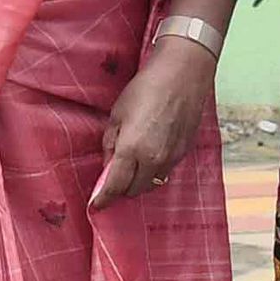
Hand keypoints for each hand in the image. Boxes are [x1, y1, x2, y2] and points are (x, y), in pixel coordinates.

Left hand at [91, 41, 213, 204]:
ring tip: (133, 163)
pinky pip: (165, 172)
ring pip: (151, 184)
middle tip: (113, 177)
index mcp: (131, 149)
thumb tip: (108, 167)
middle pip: (133, 191)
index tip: (95, 205)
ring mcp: (171, 158)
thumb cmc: (146, 89)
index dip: (103, 199)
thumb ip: (110, 145)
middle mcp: (153, 160)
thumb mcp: (117, 115)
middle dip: (121, 188)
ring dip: (139, 181)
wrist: (182, 75)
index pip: (114, 187)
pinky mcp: (184, 153)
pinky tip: (151, 153)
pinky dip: (154, 170)